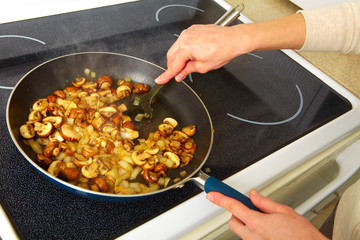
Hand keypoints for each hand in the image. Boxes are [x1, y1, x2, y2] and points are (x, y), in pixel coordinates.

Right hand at [155, 13, 305, 83]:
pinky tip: (194, 54)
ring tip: (191, 63)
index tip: (160, 80)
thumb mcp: (203, 67)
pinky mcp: (193, 29)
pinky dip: (185, 49)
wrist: (234, 39)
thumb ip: (188, 71)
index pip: (173, 65)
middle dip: (174, 66)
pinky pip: (184, 41)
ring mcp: (189, 32)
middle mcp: (185, 37)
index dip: (166, 75)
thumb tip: (180, 75)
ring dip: (180, 57)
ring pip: (176, 48)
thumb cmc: (222, 51)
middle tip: (180, 74)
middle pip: (172, 55)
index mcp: (186, 48)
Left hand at [207, 189, 328, 239]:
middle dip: (237, 213)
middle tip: (250, 209)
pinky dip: (254, 233)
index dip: (221, 199)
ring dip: (247, 224)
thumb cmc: (302, 236)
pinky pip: (250, 239)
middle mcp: (253, 236)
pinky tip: (269, 231)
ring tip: (265, 222)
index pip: (233, 207)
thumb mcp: (285, 212)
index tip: (212, 195)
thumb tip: (253, 195)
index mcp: (257, 223)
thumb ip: (265, 202)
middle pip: (233, 221)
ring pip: (241, 232)